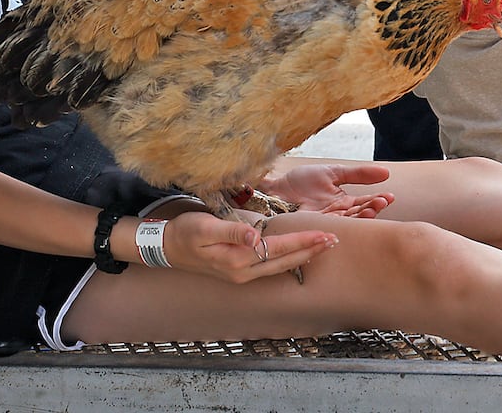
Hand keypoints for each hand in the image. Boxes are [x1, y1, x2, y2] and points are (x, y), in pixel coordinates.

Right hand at [162, 210, 337, 284]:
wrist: (167, 247)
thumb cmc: (185, 232)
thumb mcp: (206, 227)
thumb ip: (233, 231)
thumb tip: (255, 236)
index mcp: (237, 260)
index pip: (279, 249)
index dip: (303, 241)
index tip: (324, 235)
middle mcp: (243, 272)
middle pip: (285, 261)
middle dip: (311, 251)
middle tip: (334, 241)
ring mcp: (241, 274)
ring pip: (280, 266)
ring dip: (303, 256)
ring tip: (322, 247)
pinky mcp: (239, 271)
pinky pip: (270, 266)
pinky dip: (288, 258)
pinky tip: (297, 253)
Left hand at [258, 163, 392, 217]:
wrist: (275, 188)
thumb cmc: (301, 181)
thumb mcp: (333, 172)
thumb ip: (357, 173)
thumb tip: (386, 172)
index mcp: (342, 203)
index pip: (364, 202)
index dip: (377, 200)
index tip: (389, 197)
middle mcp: (336, 215)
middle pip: (358, 214)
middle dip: (371, 209)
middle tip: (382, 203)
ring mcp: (325, 223)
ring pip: (347, 223)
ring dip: (360, 217)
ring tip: (371, 210)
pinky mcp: (312, 227)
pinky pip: (328, 227)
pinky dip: (340, 224)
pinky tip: (349, 220)